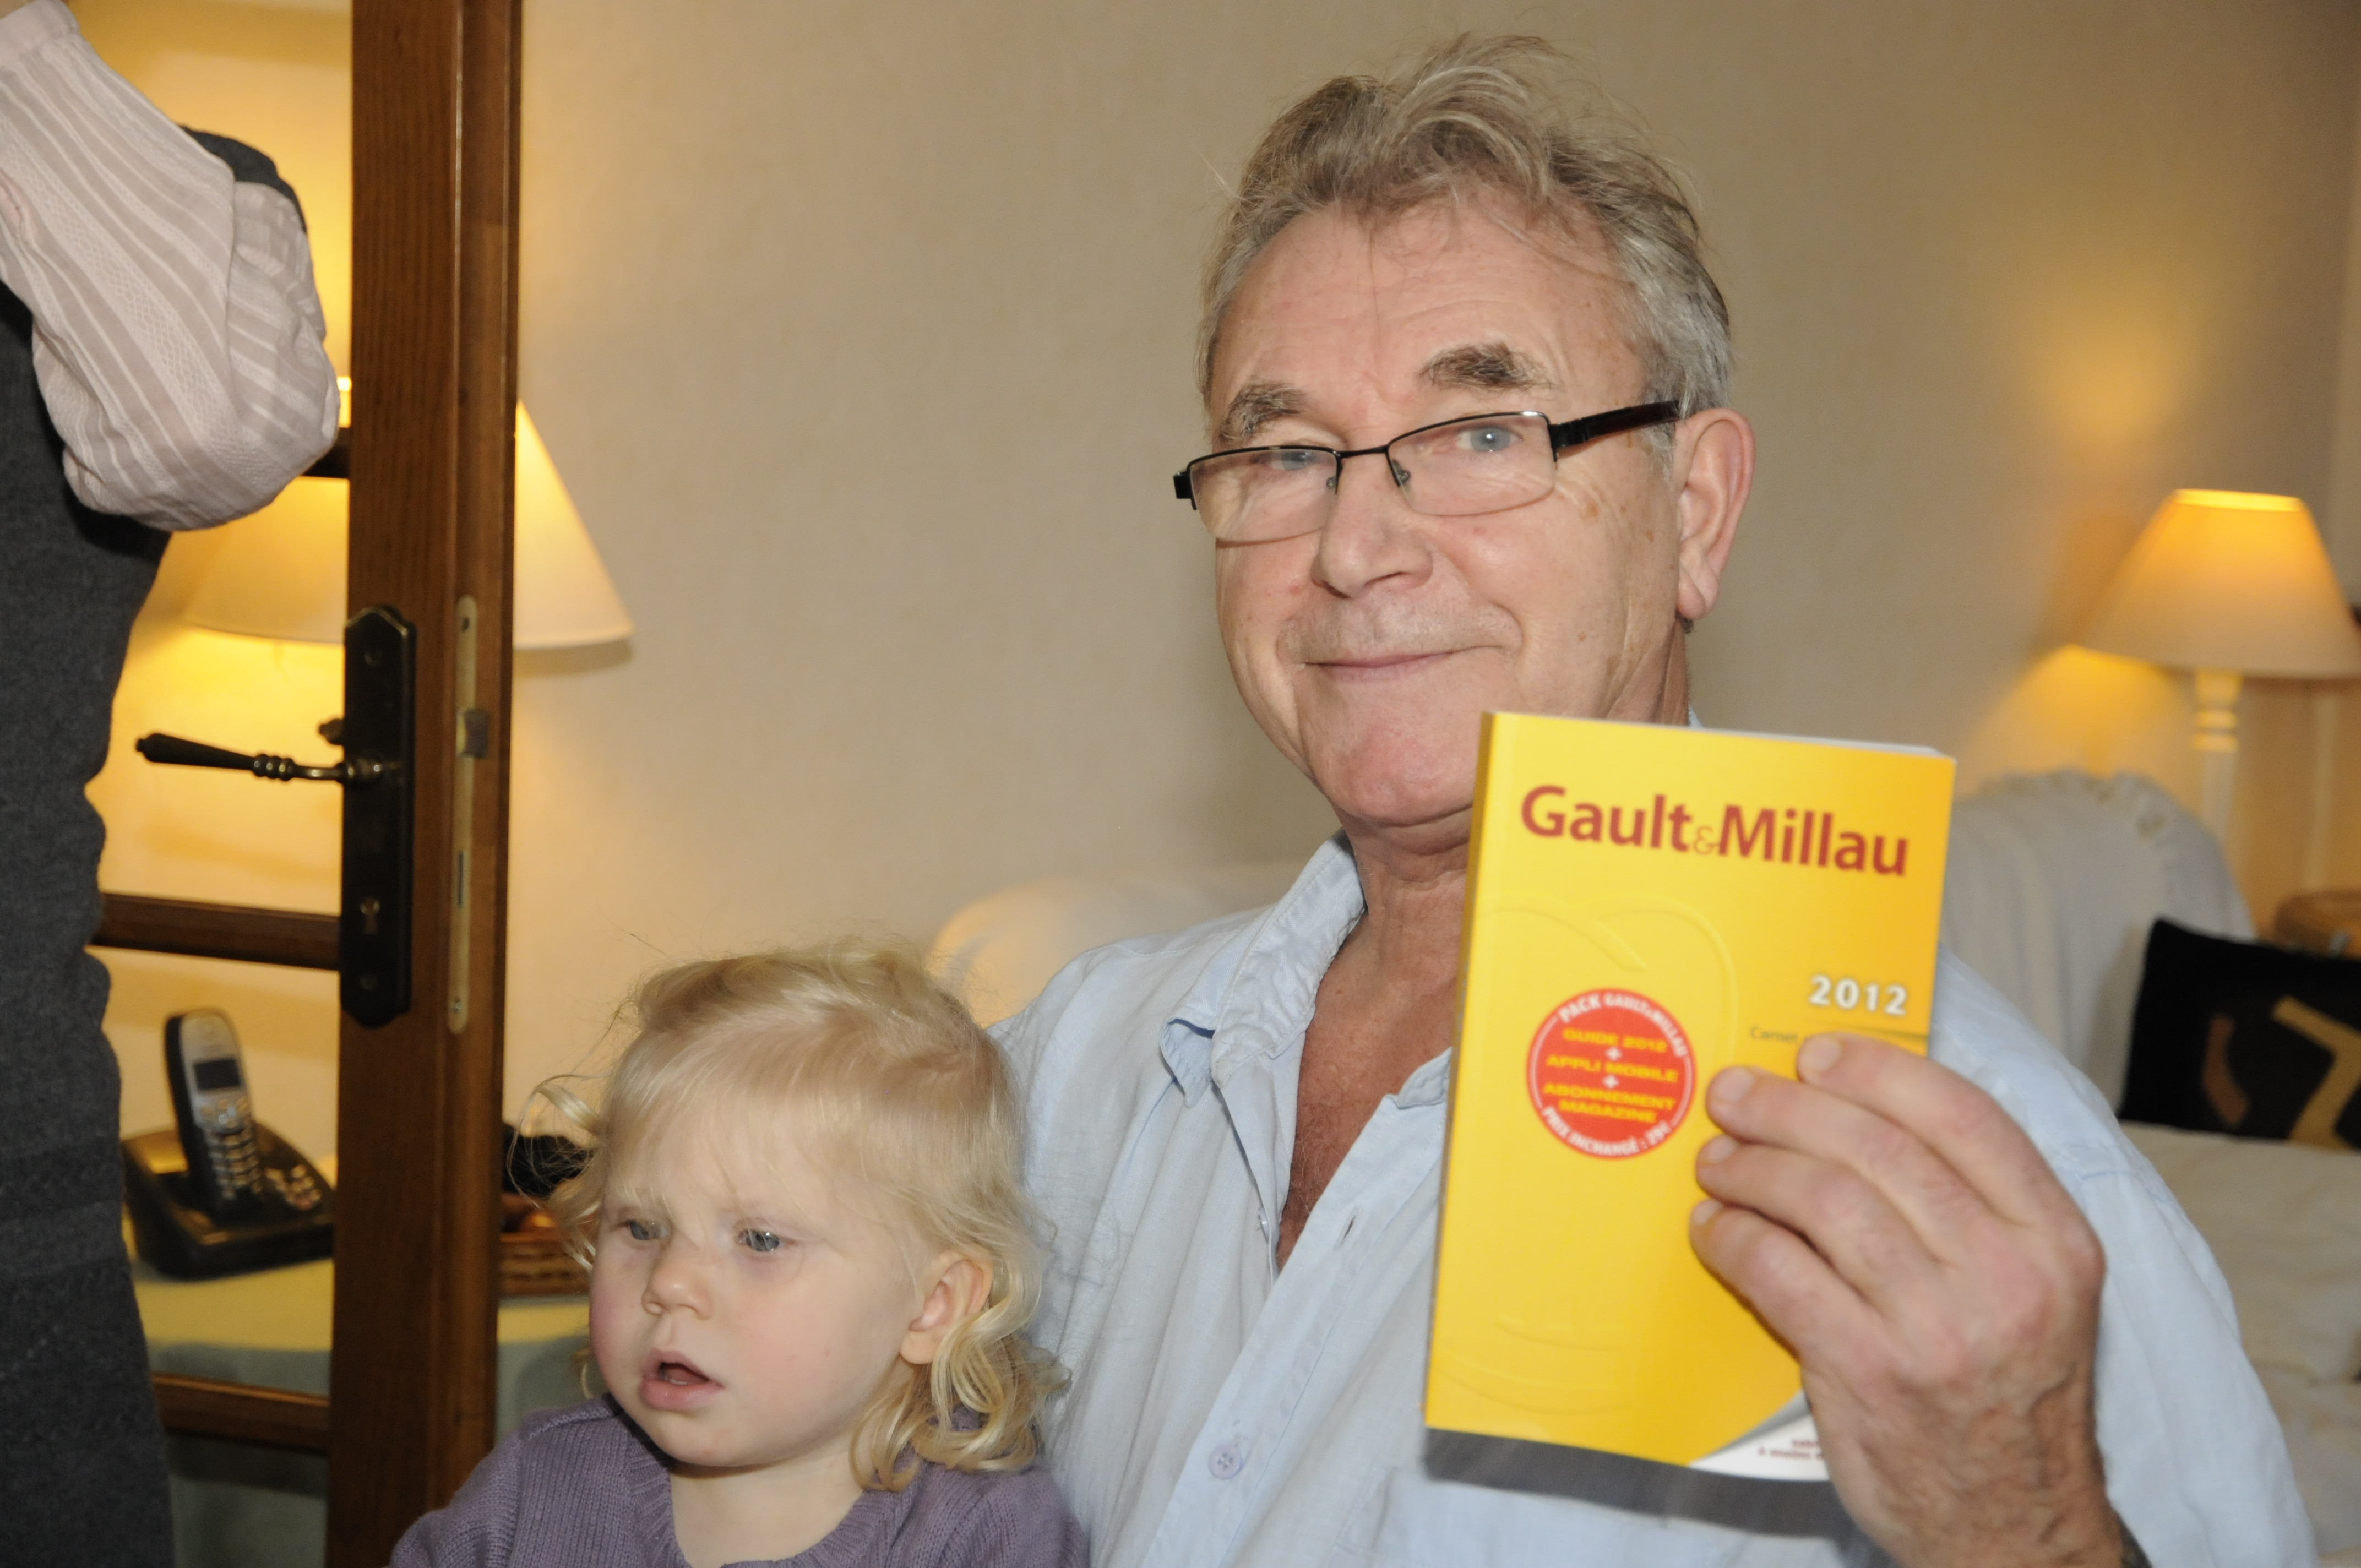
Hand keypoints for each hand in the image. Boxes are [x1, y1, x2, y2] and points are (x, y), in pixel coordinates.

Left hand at [1688, 1034, 2116, 1567]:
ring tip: (1717, 1160)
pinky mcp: (1870, 1373)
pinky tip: (1715, 1229)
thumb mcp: (2034, 1293)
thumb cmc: (2008, 1397)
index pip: (1963, 1116)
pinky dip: (1735, 1238)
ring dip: (1753, 1168)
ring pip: (1824, 1202)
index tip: (1818, 1054)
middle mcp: (2005, 1276)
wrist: (2014, 1528)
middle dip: (1790, 1109)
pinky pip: (1781, 1274)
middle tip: (1736, 1096)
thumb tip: (1860, 1113)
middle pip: (1877, 1150)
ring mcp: (1938, 1328)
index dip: (1878, 1071)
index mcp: (2055, 1241)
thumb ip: (1970, 1208)